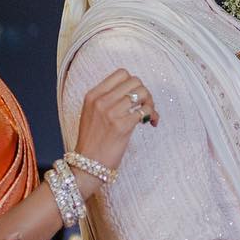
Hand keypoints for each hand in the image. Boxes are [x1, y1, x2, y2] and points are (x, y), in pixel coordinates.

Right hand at [74, 68, 157, 185]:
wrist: (86, 165)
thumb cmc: (92, 141)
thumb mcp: (91, 113)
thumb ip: (106, 99)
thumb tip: (132, 91)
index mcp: (93, 95)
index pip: (121, 73)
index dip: (133, 82)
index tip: (134, 95)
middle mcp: (101, 101)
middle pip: (135, 81)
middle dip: (144, 92)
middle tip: (145, 105)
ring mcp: (111, 113)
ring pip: (143, 93)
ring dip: (151, 103)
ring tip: (148, 114)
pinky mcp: (122, 126)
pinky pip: (146, 110)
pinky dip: (153, 115)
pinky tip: (151, 122)